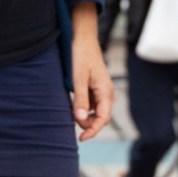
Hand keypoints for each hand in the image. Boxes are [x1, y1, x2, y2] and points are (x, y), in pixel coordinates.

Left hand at [71, 2, 113, 140]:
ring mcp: (101, 91)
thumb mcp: (78, 78)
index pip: (103, 119)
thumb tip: (81, 119)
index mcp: (106, 92)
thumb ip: (80, 99)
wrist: (82, 38)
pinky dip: (83, 108)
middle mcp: (106, 93)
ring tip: (70, 113)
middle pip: (100, 117)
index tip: (81, 138)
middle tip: (71, 123)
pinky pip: (91, 104)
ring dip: (85, 116)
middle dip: (88, 124)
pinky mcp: (94, 87)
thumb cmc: (81, 56)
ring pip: (95, 112)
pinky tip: (73, 106)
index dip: (93, 130)